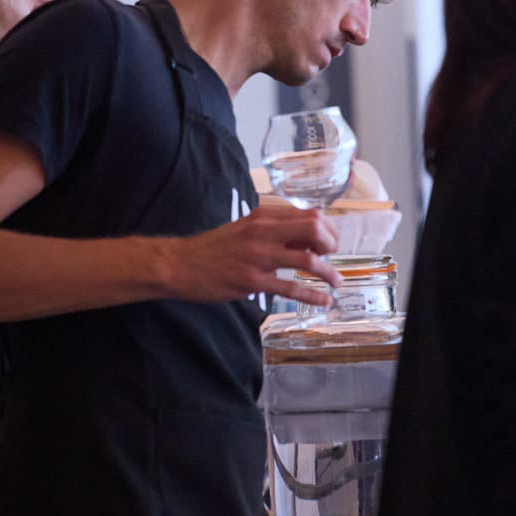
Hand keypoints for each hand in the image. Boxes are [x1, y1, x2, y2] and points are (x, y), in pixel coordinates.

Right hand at [163, 205, 340, 304]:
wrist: (178, 264)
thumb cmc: (215, 247)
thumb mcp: (246, 228)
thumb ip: (275, 230)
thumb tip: (308, 238)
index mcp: (264, 216)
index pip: (311, 214)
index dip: (329, 229)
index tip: (331, 242)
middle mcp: (263, 232)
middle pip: (314, 229)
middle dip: (332, 245)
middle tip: (333, 258)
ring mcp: (258, 256)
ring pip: (307, 259)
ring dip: (328, 272)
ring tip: (337, 282)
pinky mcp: (251, 280)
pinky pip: (290, 287)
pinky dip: (312, 295)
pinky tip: (323, 300)